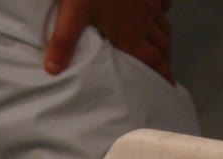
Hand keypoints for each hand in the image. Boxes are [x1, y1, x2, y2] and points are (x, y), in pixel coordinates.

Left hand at [43, 0, 173, 82]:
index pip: (153, 61)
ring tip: (161, 48)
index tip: (169, 86)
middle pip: (163, 45)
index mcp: (130, 34)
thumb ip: (64, 42)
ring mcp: (148, 2)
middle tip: (163, 70)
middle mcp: (145, 20)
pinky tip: (159, 11)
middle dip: (165, 60)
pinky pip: (163, 1)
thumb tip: (52, 71)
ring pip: (165, 24)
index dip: (163, 75)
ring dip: (165, 39)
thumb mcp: (73, 14)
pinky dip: (164, 10)